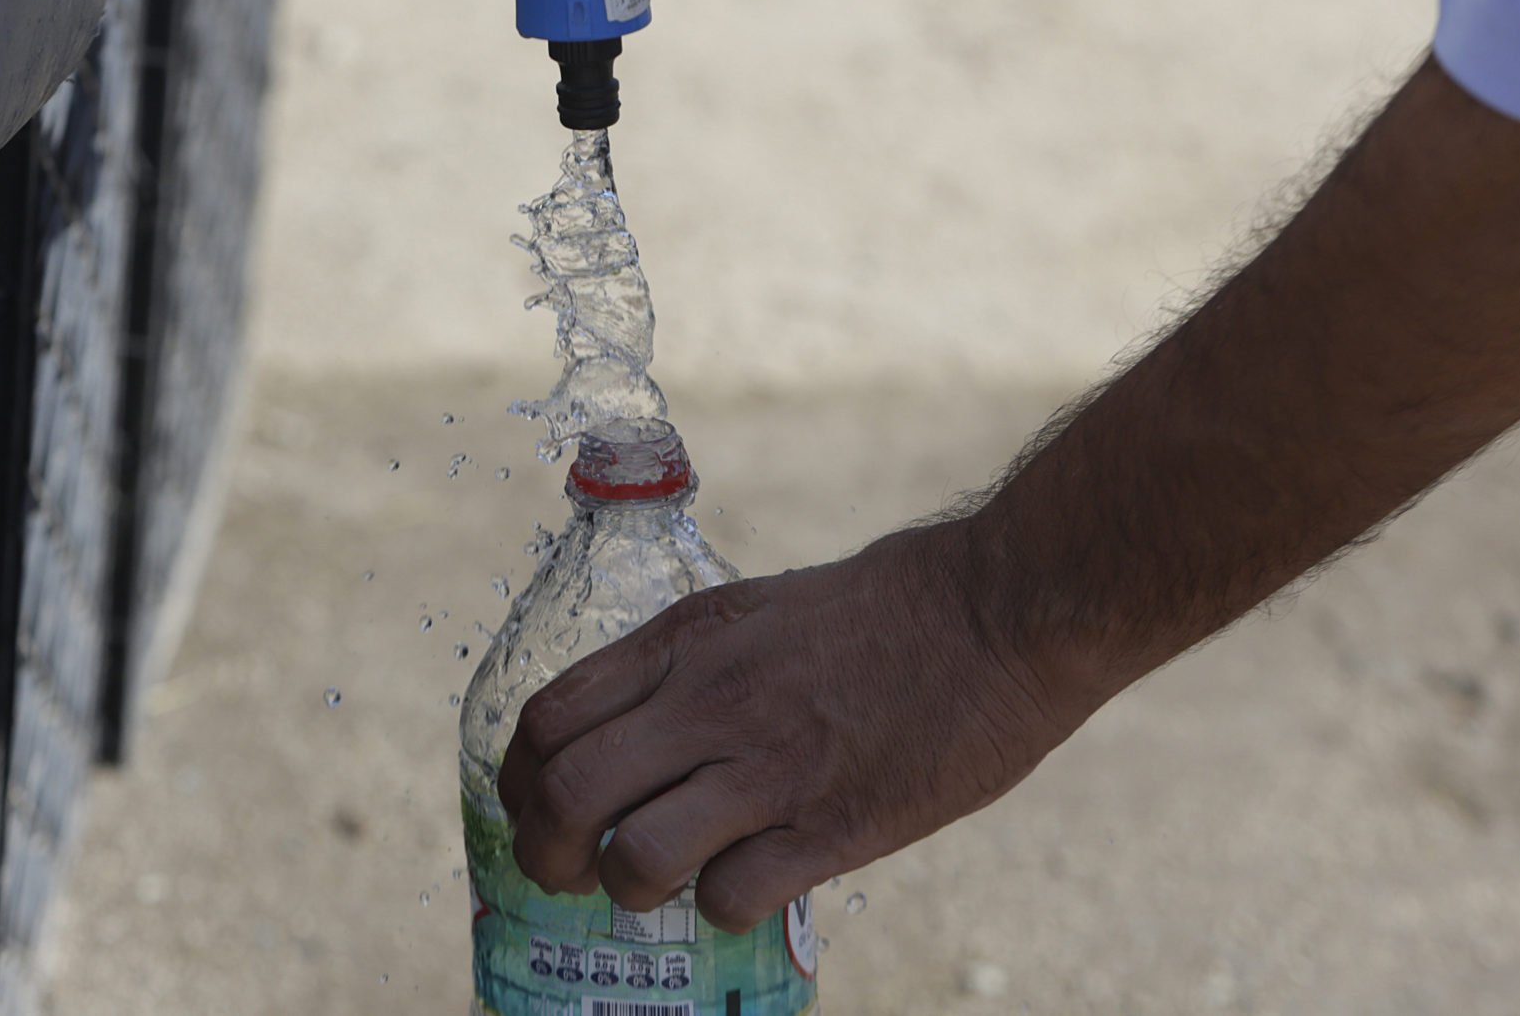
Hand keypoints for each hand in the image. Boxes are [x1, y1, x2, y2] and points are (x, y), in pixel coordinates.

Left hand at [493, 517, 1095, 930]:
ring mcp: (768, 767)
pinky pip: (732, 896)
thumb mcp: (754, 611)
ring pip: (634, 856)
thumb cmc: (883, 612)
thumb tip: (630, 732)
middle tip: (569, 875)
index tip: (533, 809)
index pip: (548, 718)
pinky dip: (724, 907)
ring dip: (630, 888)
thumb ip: (687, 668)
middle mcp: (708, 702)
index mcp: (684, 643)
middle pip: (565, 793)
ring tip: (658, 885)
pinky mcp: (833, 826)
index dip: (520, 780)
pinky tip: (748, 885)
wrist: (999, 611)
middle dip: (546, 854)